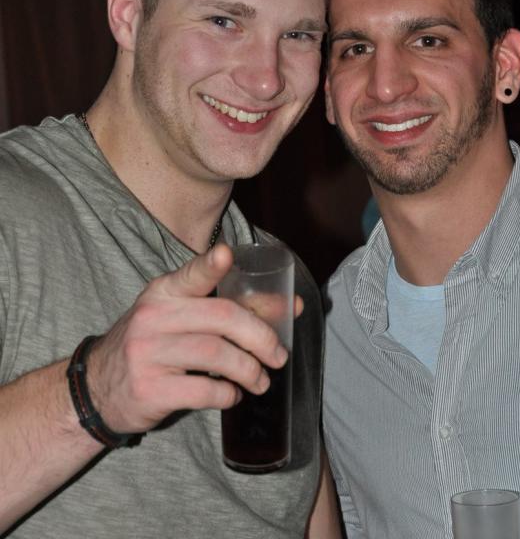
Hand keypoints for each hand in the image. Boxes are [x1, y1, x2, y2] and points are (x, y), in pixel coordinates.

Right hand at [85, 244, 291, 433]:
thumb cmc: (153, 345)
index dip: (210, 265)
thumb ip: (225, 308)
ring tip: (261, 380)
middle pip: (221, 317)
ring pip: (217, 355)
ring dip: (250, 371)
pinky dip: (228, 395)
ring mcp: (148, 353)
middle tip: (279, 355)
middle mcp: (153, 317)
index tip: (227, 255)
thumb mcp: (178, 317)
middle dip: (261, 337)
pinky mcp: (150, 389)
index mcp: (164, 293)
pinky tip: (232, 395)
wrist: (98, 388)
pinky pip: (204, 390)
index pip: (191, 275)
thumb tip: (290, 307)